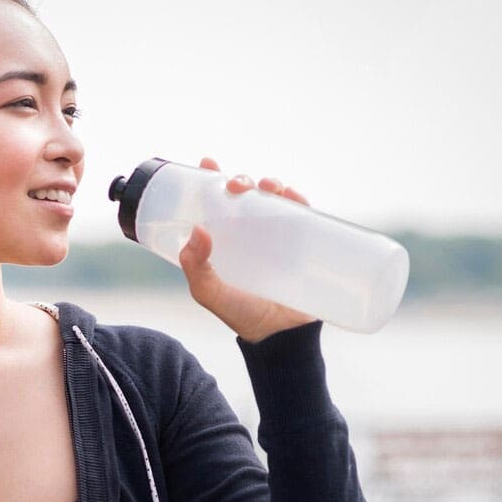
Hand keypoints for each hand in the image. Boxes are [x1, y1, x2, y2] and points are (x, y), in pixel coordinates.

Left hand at [178, 157, 316, 342]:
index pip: (216, 202)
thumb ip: (196, 267)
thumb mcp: (209, 293)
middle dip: (241, 181)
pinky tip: (292, 195)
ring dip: (271, 184)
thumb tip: (196, 230)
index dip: (212, 179)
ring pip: (275, 200)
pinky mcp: (304, 245)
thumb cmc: (241, 315)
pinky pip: (305, 215)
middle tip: (235, 186)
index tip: (207, 163)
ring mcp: (279, 238)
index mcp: (225, 239)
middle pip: (246, 196)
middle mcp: (251, 234)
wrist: (279, 339)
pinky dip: (300, 200)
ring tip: (266, 186)